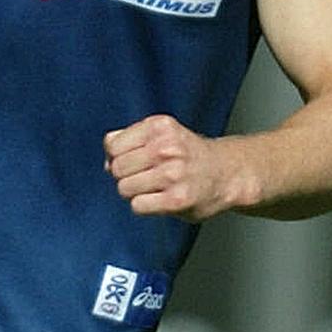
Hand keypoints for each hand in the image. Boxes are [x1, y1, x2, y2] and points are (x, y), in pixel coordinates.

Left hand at [104, 114, 255, 221]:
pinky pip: (138, 206)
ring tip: (151, 187)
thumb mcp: (162, 133)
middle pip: (117, 168)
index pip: (113, 145)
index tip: (128, 160)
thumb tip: (106, 158)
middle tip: (141, 176)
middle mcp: (166, 147)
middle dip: (123, 175)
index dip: (115, 156)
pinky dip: (143, 205)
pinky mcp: (177, 200)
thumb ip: (131, 138)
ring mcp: (172, 174)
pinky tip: (158, 199)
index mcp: (159, 126)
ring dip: (133, 192)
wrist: (225, 172)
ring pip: (124, 188)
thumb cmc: (189, 154)